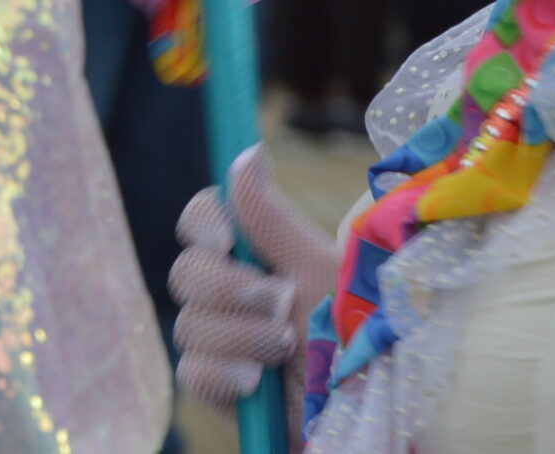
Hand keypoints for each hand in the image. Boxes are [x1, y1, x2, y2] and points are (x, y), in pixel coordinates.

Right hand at [168, 144, 336, 423]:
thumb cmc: (354, 331)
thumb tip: (247, 151)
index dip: (203, 222)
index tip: (226, 239)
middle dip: (230, 289)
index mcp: (256, 253)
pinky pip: (190, 371)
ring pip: (188, 324)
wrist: (368, 404)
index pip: (203, 218)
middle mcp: (231, 291)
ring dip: (240, 336)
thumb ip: (273, 219)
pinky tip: (255, 382)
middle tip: (281, 304)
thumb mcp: (317, 270)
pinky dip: (223, 373)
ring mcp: (220, 338)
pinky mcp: (216, 386)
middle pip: (186, 270)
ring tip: (286, 349)